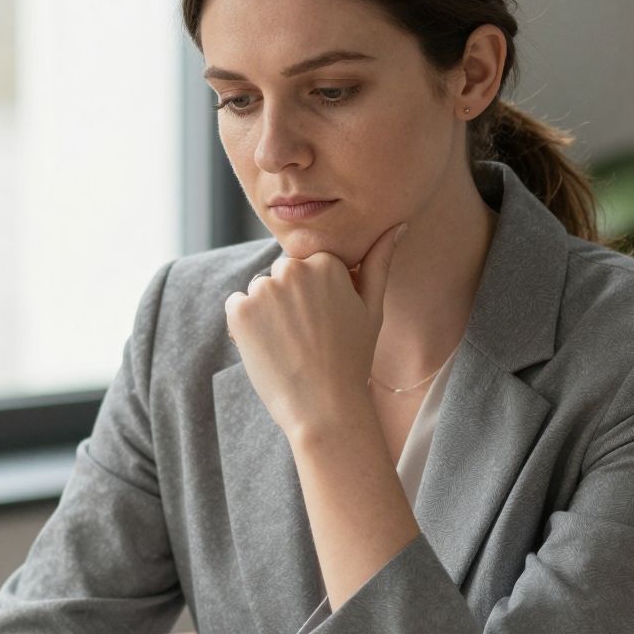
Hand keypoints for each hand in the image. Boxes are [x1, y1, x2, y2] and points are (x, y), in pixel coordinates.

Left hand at [224, 223, 403, 441]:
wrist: (324, 407)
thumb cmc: (352, 360)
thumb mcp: (372, 309)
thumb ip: (379, 262)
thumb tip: (397, 226)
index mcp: (326, 262)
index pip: (307, 266)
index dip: (313, 297)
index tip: (323, 324)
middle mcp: (293, 268)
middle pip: (281, 275)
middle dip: (288, 300)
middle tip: (306, 338)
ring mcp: (263, 289)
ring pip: (259, 291)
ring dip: (266, 312)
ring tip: (289, 345)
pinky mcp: (239, 310)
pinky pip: (236, 306)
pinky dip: (245, 326)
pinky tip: (268, 348)